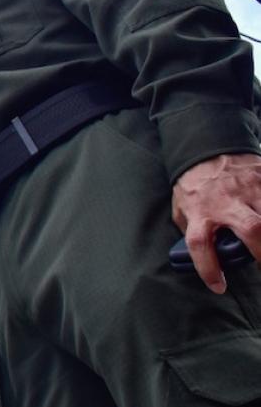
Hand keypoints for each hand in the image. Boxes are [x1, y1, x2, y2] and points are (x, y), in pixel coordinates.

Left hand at [172, 152, 260, 293]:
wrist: (207, 148)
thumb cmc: (195, 184)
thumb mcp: (182, 207)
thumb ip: (191, 229)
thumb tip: (196, 255)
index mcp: (200, 211)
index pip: (199, 244)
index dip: (208, 268)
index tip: (218, 286)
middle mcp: (226, 202)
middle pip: (252, 229)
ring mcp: (250, 190)